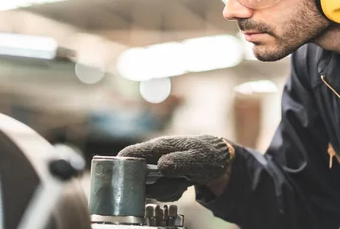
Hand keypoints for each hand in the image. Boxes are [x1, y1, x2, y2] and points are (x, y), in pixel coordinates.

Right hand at [118, 135, 234, 200]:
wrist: (218, 159)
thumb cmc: (207, 154)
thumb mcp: (196, 159)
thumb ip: (178, 161)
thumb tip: (160, 165)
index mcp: (158, 147)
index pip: (130, 153)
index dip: (122, 166)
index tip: (127, 180)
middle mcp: (155, 157)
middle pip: (137, 177)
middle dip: (153, 187)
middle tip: (175, 184)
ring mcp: (158, 168)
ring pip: (150, 187)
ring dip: (166, 190)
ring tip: (184, 182)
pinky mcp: (163, 178)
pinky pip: (160, 192)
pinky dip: (172, 193)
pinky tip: (183, 186)